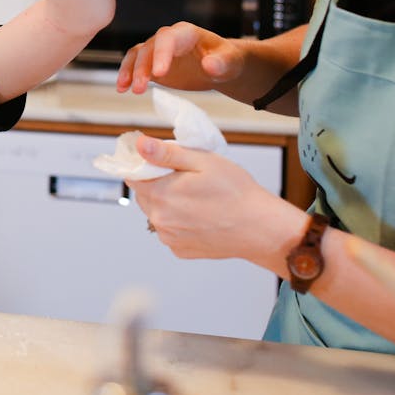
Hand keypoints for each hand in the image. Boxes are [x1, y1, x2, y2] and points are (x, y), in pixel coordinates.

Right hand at [116, 21, 244, 93]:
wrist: (221, 66)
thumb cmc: (228, 61)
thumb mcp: (231, 62)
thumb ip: (222, 63)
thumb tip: (209, 65)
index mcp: (187, 33)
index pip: (168, 38)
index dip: (161, 54)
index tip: (159, 74)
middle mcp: (168, 38)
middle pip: (149, 48)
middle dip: (142, 67)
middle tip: (140, 88)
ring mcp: (158, 50)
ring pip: (137, 54)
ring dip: (130, 71)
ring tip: (126, 90)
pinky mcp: (152, 62)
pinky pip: (134, 64)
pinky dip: (126, 75)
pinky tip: (122, 89)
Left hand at [129, 134, 295, 262]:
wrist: (261, 228)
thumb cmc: (236, 192)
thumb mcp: (202, 161)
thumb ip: (166, 153)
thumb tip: (140, 144)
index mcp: (160, 195)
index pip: (133, 175)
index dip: (144, 165)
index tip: (161, 162)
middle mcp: (159, 220)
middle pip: (144, 194)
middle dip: (158, 183)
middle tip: (186, 178)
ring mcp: (169, 238)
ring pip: (157, 213)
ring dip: (168, 203)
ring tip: (197, 198)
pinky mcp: (180, 250)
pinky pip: (171, 230)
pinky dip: (179, 222)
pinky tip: (200, 216)